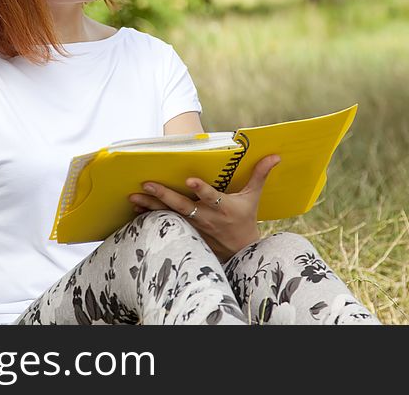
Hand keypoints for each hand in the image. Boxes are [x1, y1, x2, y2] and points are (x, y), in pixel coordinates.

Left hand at [128, 154, 280, 261]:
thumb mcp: (253, 198)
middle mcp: (206, 218)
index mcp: (223, 208)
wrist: (239, 253)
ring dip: (150, 206)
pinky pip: (164, 224)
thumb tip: (275, 155)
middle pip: (183, 206)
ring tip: (133, 197)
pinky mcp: (185, 232)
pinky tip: (135, 209)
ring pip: (169, 215)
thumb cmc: (245, 219)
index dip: (201, 189)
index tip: (190, 180)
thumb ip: (259, 175)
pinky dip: (149, 217)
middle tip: (147, 184)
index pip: (212, 197)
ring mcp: (193, 227)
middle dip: (164, 195)